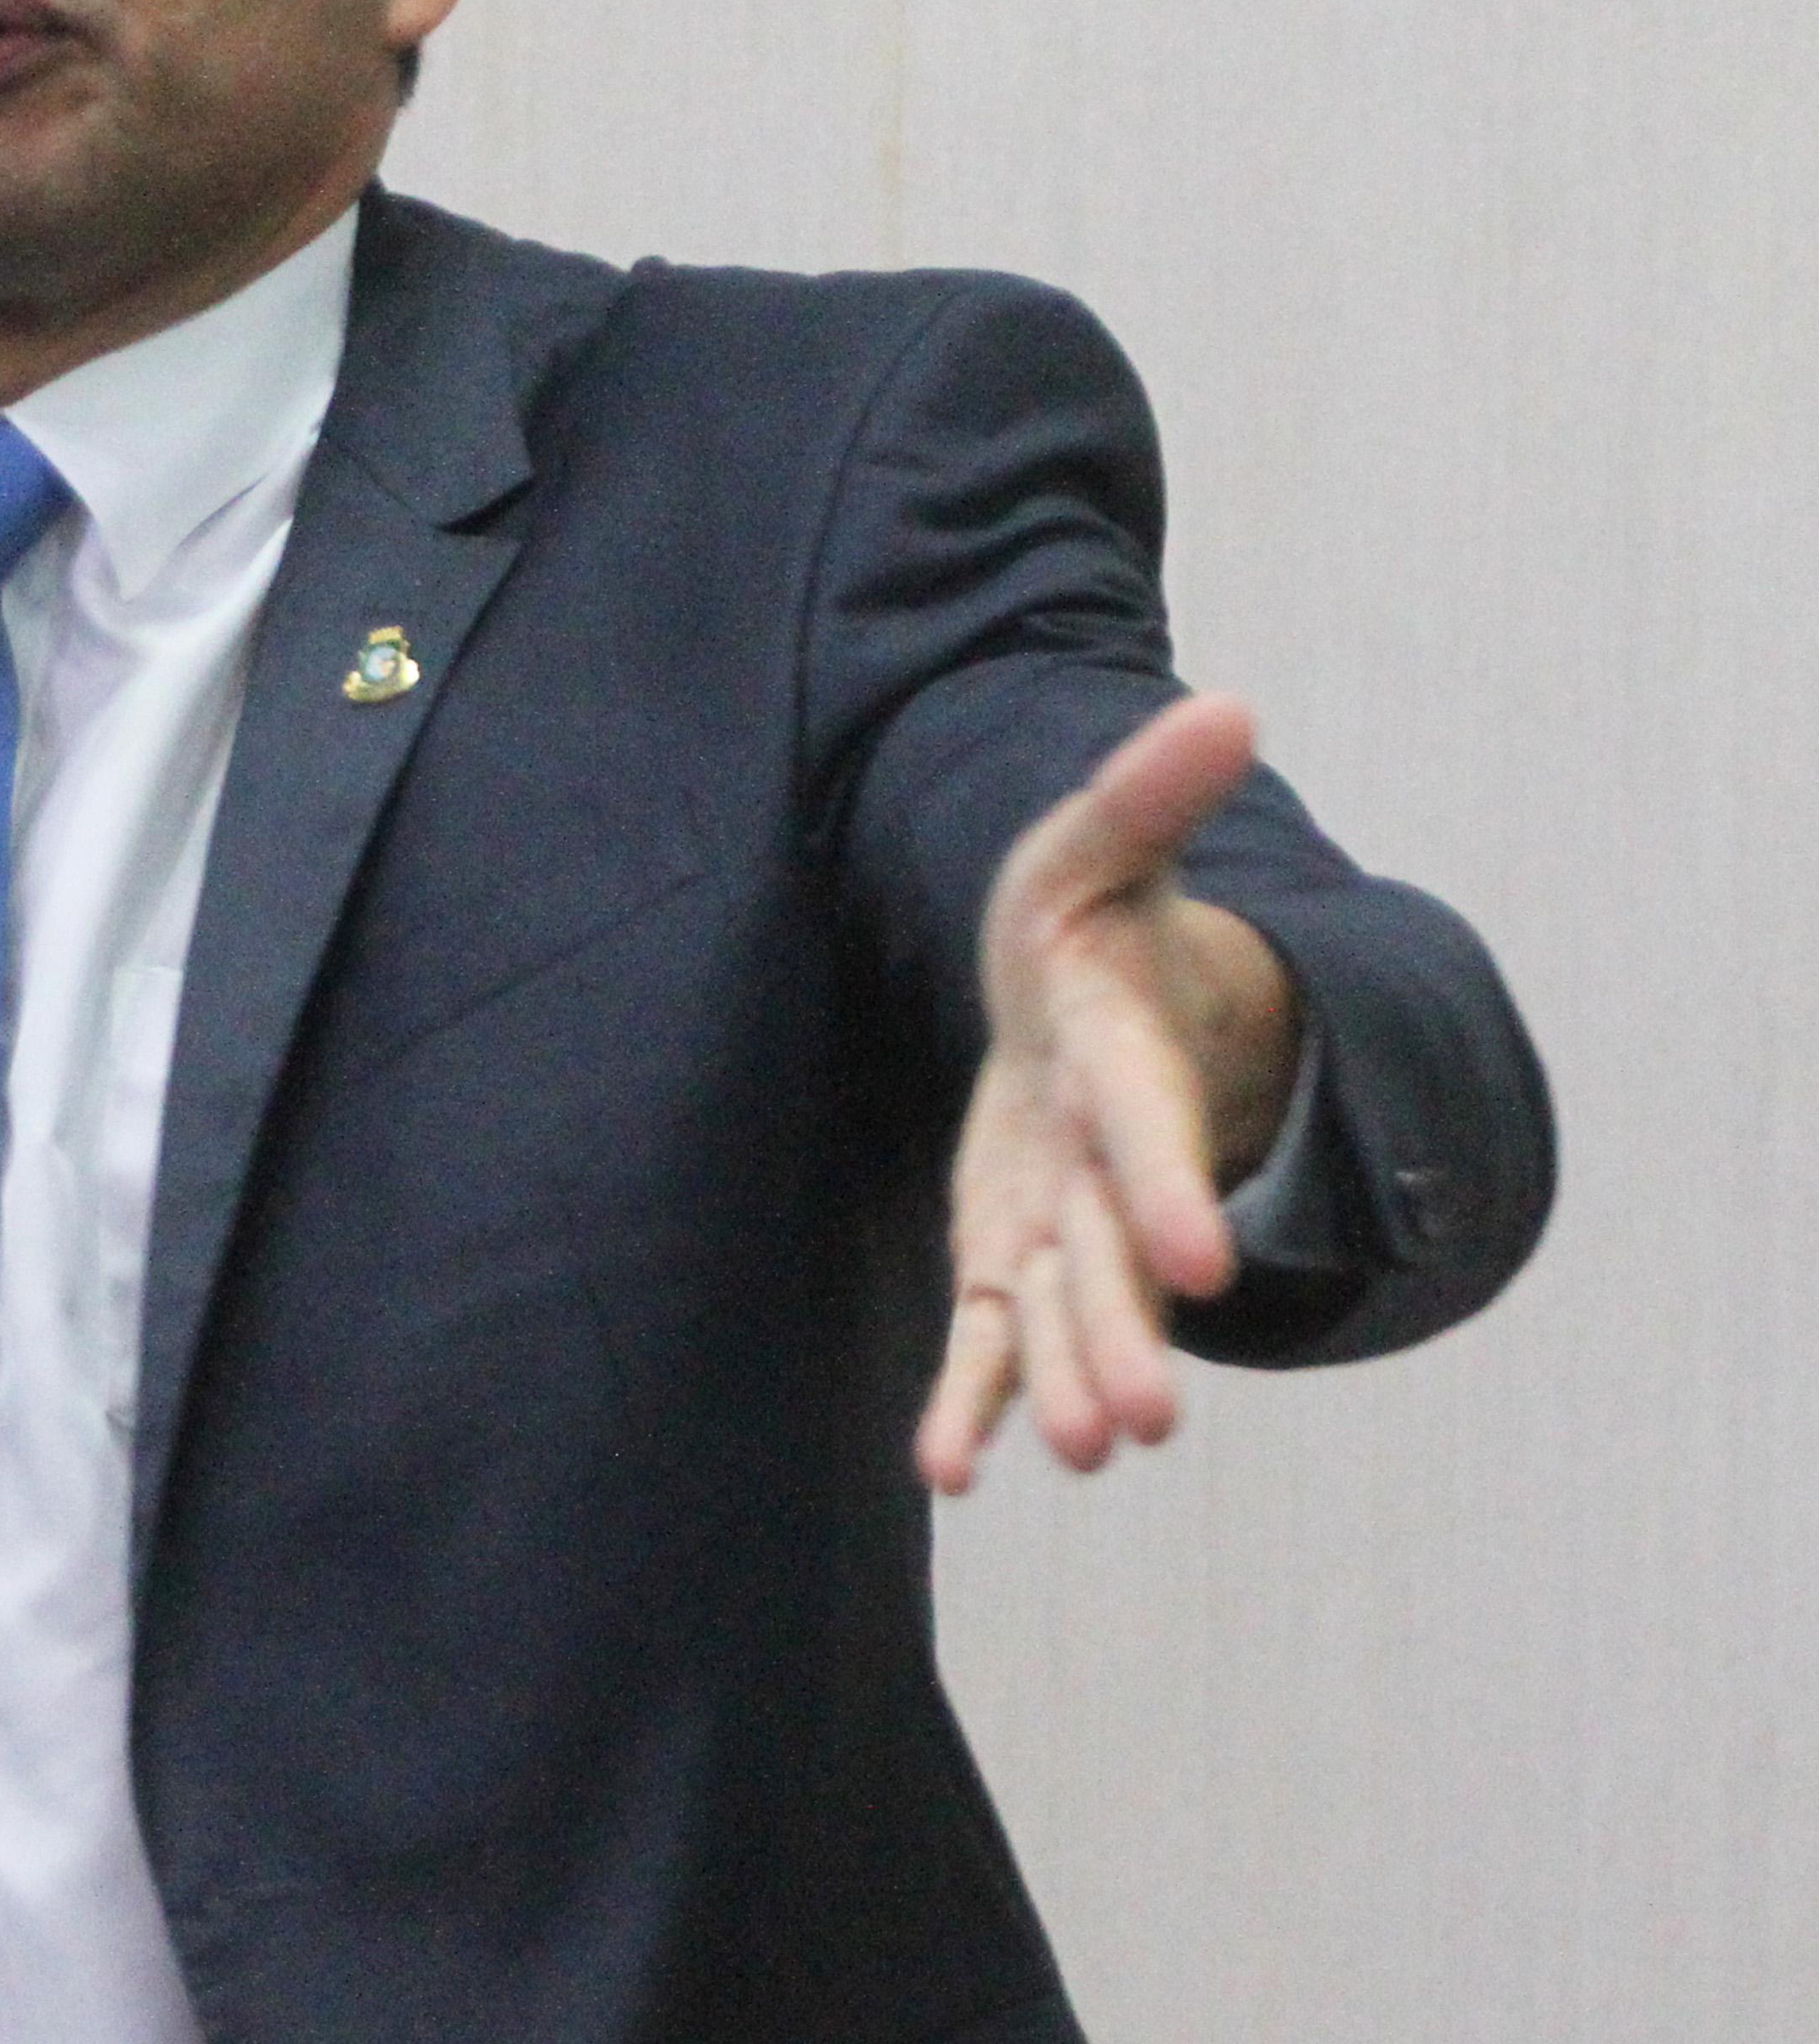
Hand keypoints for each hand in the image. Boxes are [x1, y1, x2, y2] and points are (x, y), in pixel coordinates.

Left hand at [915, 691, 1302, 1493]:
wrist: (1091, 997)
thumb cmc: (1091, 916)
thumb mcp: (1104, 840)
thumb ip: (1150, 791)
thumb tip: (1226, 704)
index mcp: (1131, 1057)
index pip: (1154, 1130)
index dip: (1175, 1192)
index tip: (1203, 1268)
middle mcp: (1107, 1157)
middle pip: (1119, 1256)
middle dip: (1125, 1336)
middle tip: (1140, 1427)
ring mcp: (1063, 1214)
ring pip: (1065, 1310)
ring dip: (1067, 1381)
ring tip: (1081, 1455)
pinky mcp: (1008, 1245)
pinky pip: (988, 1333)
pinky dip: (970, 1400)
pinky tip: (951, 1473)